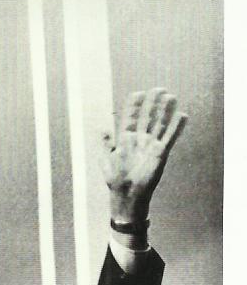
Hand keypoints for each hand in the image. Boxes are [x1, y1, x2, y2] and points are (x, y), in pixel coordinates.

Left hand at [101, 88, 187, 223]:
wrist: (127, 196)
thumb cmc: (115, 180)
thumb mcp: (106, 160)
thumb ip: (106, 144)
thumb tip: (102, 128)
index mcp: (125, 140)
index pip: (131, 119)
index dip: (134, 106)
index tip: (138, 93)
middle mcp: (140, 140)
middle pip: (148, 118)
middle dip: (152, 104)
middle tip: (158, 89)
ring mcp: (151, 146)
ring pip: (160, 125)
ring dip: (166, 111)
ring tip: (171, 97)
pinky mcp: (161, 154)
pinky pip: (170, 138)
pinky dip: (176, 127)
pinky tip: (182, 115)